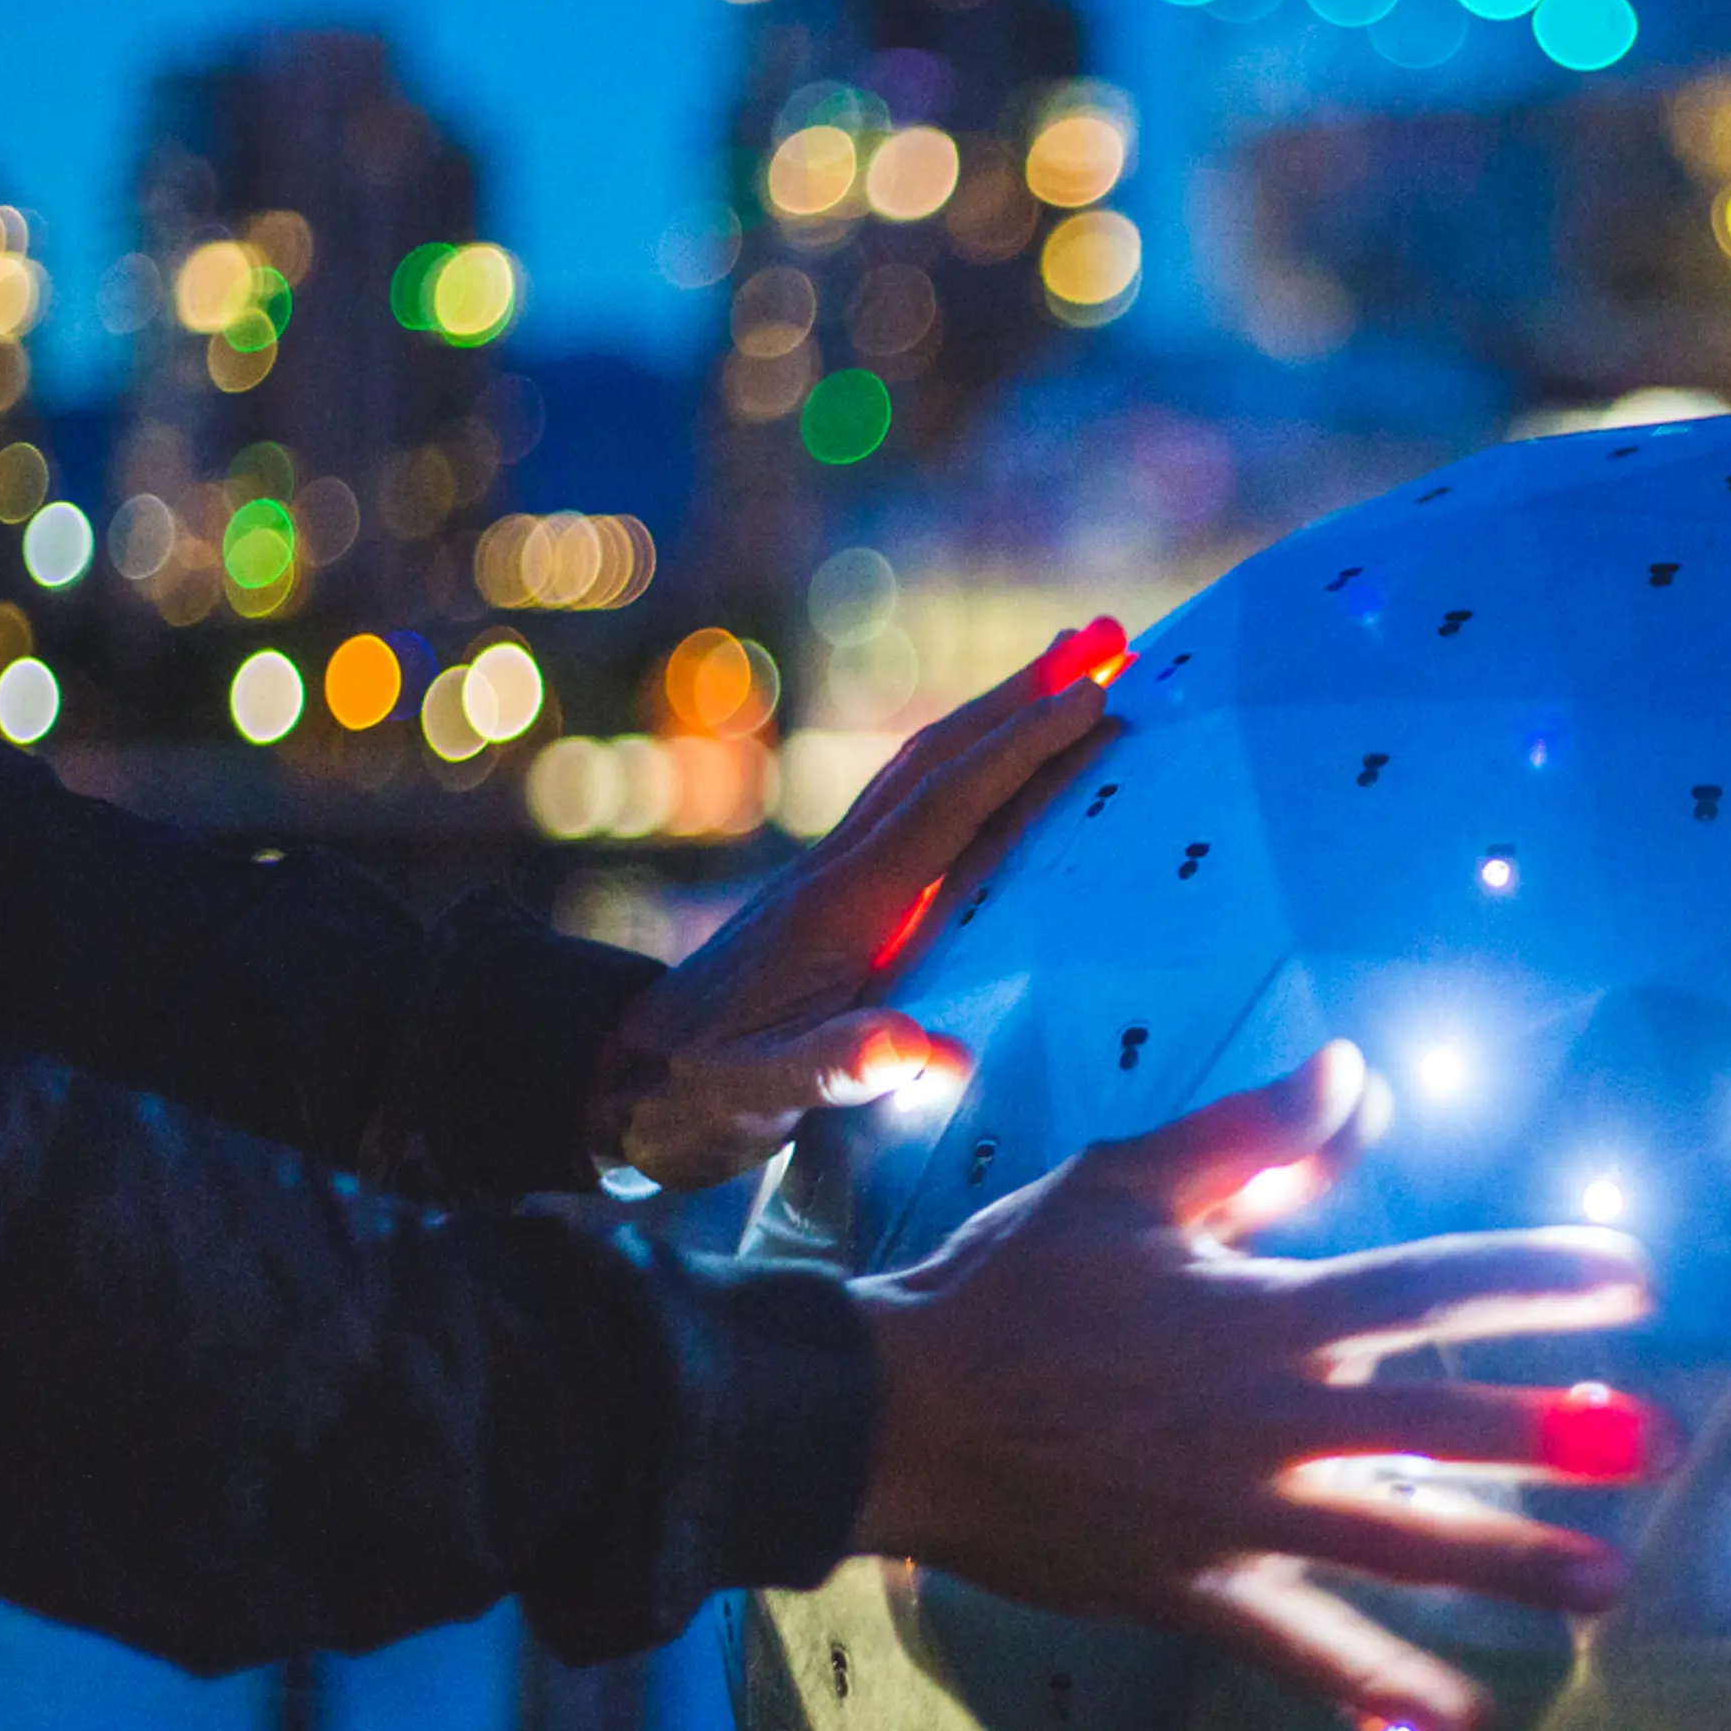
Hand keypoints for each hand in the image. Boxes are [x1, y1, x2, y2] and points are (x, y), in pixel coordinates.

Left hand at [586, 621, 1125, 1188]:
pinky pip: (918, 807)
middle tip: (1107, 636)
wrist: (623, 1082)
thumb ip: (834, 1066)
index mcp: (841, 907)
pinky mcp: (836, 897)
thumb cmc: (697, 1094)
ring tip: (1071, 668)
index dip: (1019, 751)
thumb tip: (915, 1049)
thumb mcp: (759, 1091)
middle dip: (1024, 695)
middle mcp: (841, 871)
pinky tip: (1001, 765)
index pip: (945, 807)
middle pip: (940, 758)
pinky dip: (972, 766)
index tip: (1091, 696)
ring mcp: (836, 877)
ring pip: (926, 770)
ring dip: (1000, 715)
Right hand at [845, 1042, 1663, 1730]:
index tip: (1635, 1277)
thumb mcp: (1126, 1181)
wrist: (889, 1416)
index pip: (1430, 1285)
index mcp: (1263, 1310)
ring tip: (1606, 1586)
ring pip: (1397, 1549)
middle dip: (1553, 1436)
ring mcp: (1233, 1515)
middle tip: (1658, 1445)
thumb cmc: (1010, 1284)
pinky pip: (1300, 1650)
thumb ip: (1255, 1135)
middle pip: (1439, 1429)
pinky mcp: (1190, 1590)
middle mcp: (1266, 1417)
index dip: (1538, 1277)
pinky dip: (1377, 1689)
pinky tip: (1456, 1724)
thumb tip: (1359, 1069)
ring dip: (1508, 1567)